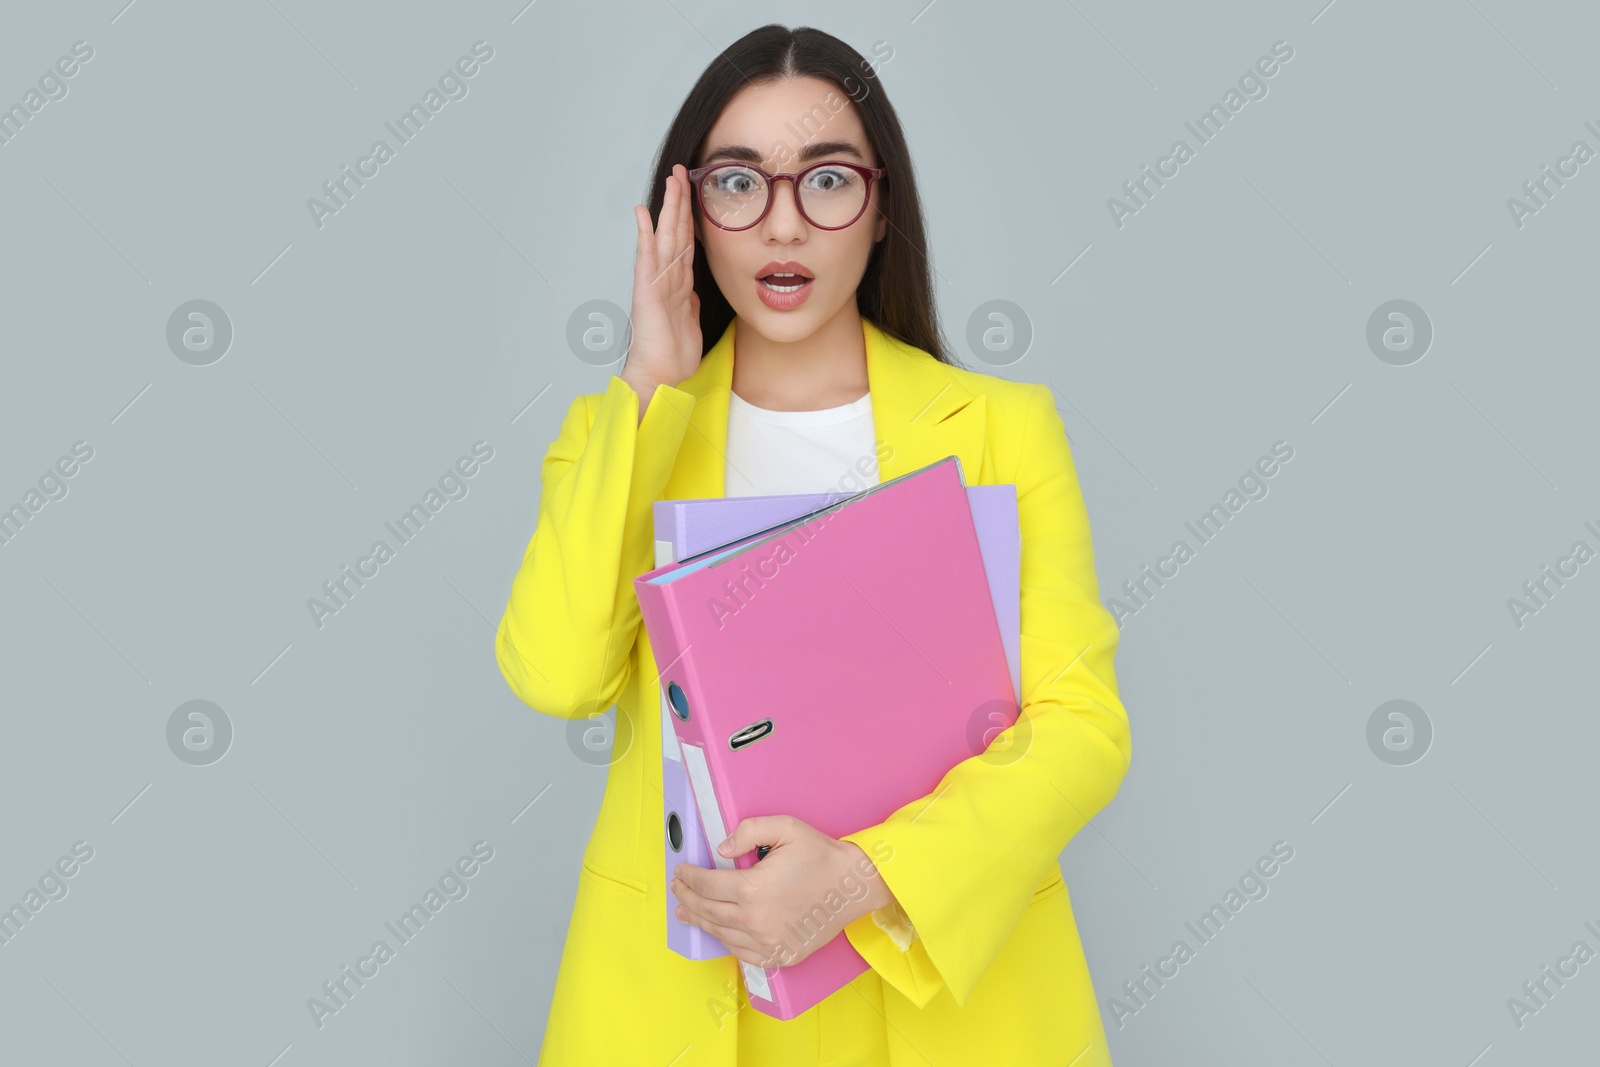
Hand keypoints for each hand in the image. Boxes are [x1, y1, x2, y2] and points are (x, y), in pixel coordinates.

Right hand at [623, 163, 701, 408]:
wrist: (660, 375)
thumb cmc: (672, 355)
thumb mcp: (690, 323)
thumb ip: (689, 303)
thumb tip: (692, 291)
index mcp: (678, 284)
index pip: (686, 242)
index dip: (690, 216)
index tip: (694, 191)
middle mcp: (666, 277)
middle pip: (675, 231)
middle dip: (680, 200)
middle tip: (683, 170)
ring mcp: (655, 281)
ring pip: (665, 236)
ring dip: (669, 207)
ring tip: (672, 179)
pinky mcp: (647, 290)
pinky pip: (647, 257)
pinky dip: (645, 234)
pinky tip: (643, 213)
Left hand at [671, 815, 894, 969]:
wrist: (854, 886)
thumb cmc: (820, 855)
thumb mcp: (785, 828)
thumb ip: (748, 831)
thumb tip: (721, 850)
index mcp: (753, 889)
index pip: (706, 885)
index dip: (688, 877)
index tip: (680, 871)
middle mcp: (756, 920)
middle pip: (708, 911)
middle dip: (687, 898)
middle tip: (677, 889)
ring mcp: (768, 942)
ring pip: (722, 934)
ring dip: (701, 921)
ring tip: (686, 912)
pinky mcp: (781, 955)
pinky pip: (743, 952)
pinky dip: (726, 941)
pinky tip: (719, 932)